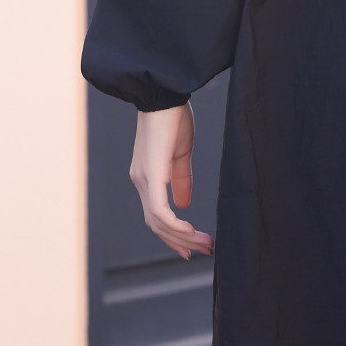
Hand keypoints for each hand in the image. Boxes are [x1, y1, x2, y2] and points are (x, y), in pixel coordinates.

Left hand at [130, 103, 213, 259]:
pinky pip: (160, 210)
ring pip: (158, 222)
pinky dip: (175, 226)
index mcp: (147, 176)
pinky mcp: (151, 175)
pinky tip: (191, 232)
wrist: (163, 94)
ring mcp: (143, 179)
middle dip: (180, 241)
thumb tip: (183, 204)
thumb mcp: (180, 152)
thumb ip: (180, 178)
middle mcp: (140, 181)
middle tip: (204, 251)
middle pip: (156, 224)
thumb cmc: (172, 117)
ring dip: (182, 237)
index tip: (190, 248)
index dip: (172, 234)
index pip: (156, 215)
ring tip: (205, 244)